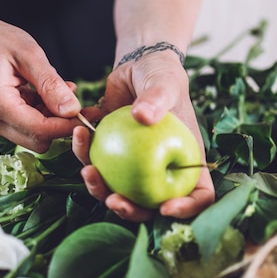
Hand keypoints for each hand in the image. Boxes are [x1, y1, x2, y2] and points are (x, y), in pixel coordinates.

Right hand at [0, 14, 80, 150]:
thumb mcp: (28, 54)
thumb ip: (50, 84)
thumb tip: (73, 110)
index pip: (39, 129)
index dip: (67, 125)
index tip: (89, 113)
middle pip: (37, 140)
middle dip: (60, 125)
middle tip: (78, 102)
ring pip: (33, 136)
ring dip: (52, 119)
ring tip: (59, 90)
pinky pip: (26, 127)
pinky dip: (41, 114)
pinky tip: (47, 93)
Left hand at [72, 52, 214, 220]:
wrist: (136, 66)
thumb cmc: (161, 76)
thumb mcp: (165, 84)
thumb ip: (157, 99)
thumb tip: (142, 116)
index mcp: (185, 160)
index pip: (198, 195)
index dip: (186, 210)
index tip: (165, 208)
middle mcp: (160, 169)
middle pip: (150, 205)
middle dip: (130, 211)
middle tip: (113, 200)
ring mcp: (133, 165)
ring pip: (117, 191)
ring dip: (99, 189)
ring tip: (87, 171)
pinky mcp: (110, 154)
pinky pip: (95, 164)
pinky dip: (83, 155)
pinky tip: (78, 135)